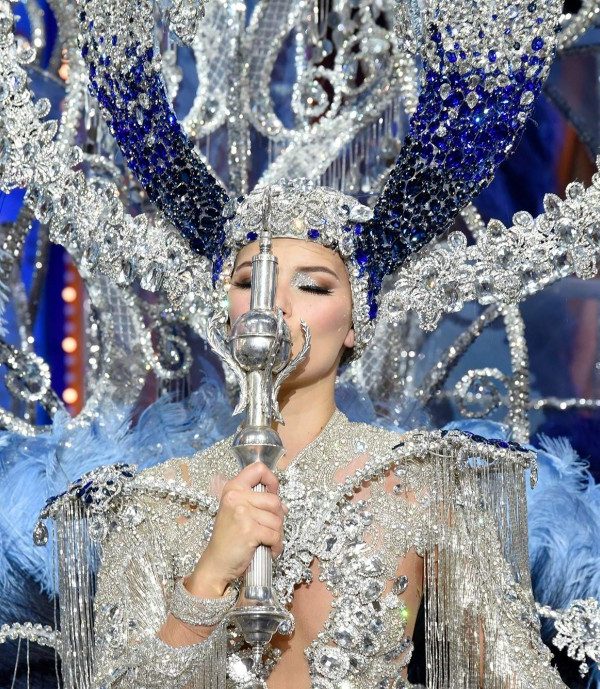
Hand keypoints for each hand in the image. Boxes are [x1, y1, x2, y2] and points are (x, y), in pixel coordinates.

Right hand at [187, 463, 286, 597]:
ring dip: (277, 534)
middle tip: (268, 529)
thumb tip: (283, 506)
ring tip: (266, 541)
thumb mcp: (237, 511)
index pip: (258, 469)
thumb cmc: (228, 538)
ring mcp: (242, 513)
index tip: (272, 493)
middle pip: (274, 500)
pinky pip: (275, 535)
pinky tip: (267, 550)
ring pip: (277, 520)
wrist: (216, 563)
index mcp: (233, 488)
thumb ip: (256, 502)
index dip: (271, 480)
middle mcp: (236, 497)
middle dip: (278, 517)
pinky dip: (276, 546)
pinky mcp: (249, 530)